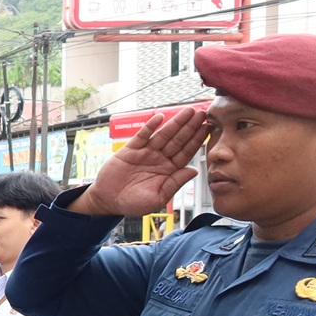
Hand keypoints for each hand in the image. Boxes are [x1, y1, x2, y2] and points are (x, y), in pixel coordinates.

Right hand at [72, 105, 207, 216]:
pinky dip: (150, 126)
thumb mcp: (158, 198)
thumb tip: (194, 171)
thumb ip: (175, 183)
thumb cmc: (132, 203)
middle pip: (178, 139)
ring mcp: (145, 153)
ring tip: (187, 111)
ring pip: (163, 134)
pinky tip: (159, 118)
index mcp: (169, 170)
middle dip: (190, 126)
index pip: (187, 152)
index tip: (208, 129)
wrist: (107, 201)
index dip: (197, 140)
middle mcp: (160, 159)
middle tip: (202, 113)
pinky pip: (142, 135)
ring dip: (175, 123)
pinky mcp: (130, 150)